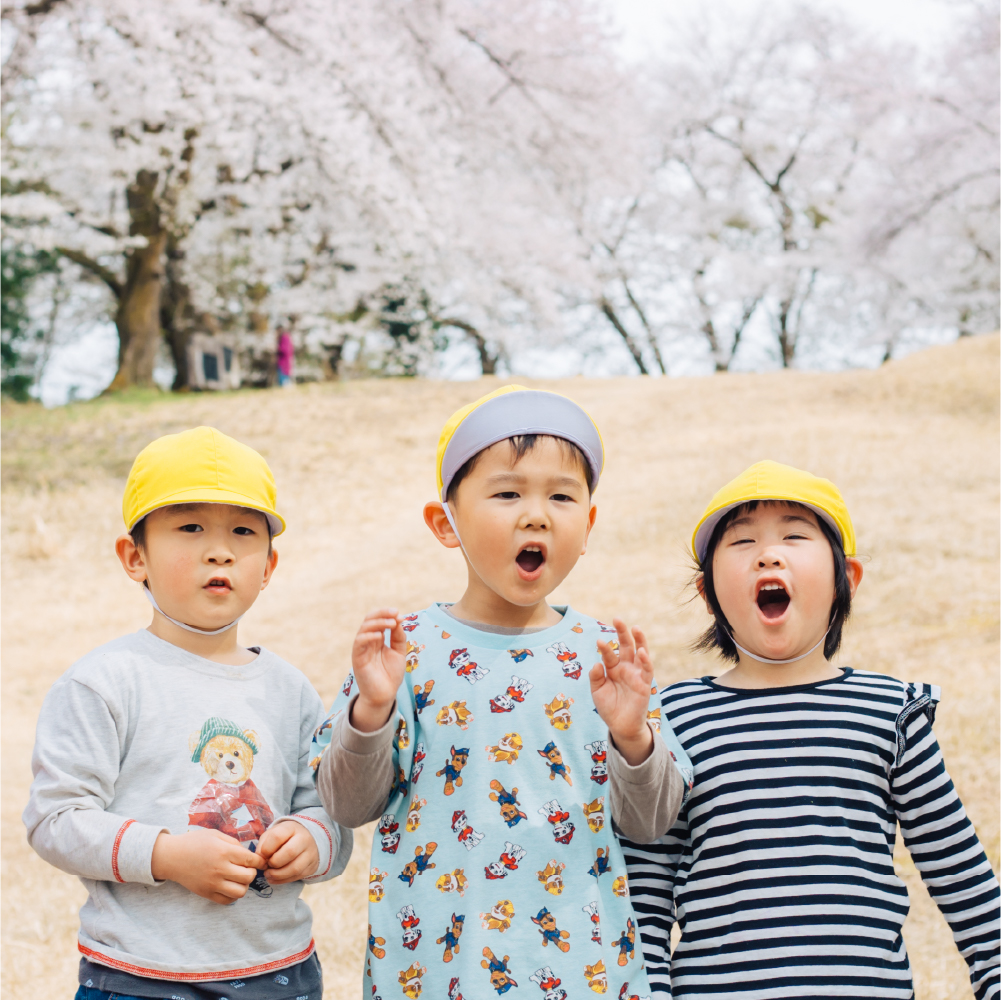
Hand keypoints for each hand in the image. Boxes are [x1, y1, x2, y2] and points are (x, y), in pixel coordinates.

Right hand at [150, 828, 265, 904]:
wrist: (172, 857)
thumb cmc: (194, 842)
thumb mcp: (216, 835)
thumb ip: (234, 843)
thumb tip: (248, 854)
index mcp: (224, 852)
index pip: (251, 860)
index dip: (260, 861)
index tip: (261, 861)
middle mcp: (220, 869)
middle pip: (249, 877)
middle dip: (252, 872)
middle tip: (247, 868)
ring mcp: (213, 884)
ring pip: (240, 892)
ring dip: (244, 885)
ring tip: (239, 878)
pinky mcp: (206, 894)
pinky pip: (227, 901)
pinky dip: (233, 895)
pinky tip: (230, 886)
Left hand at [258, 820, 318, 883]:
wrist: (306, 839)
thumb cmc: (285, 837)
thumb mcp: (273, 834)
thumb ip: (263, 844)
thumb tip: (260, 860)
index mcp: (292, 828)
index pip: (277, 836)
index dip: (266, 849)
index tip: (262, 855)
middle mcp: (304, 839)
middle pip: (289, 852)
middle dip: (274, 862)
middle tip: (267, 866)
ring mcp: (310, 853)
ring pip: (295, 868)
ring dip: (278, 875)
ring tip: (268, 874)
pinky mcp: (311, 866)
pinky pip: (297, 877)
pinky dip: (283, 880)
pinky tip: (275, 878)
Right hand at [351, 607, 406, 731]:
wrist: (385, 695)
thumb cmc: (391, 674)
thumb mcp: (399, 652)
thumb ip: (398, 636)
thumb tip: (398, 619)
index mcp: (378, 638)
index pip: (378, 619)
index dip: (387, 614)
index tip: (400, 615)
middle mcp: (368, 641)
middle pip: (370, 619)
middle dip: (382, 613)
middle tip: (395, 613)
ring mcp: (362, 648)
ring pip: (364, 628)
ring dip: (378, 622)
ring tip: (391, 623)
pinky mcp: (357, 658)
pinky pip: (359, 642)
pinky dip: (368, 636)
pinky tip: (380, 636)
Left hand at [590, 618, 654, 765]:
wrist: (620, 726)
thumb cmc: (608, 707)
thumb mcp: (597, 691)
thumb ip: (595, 677)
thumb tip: (597, 662)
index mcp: (613, 668)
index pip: (609, 654)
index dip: (605, 647)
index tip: (599, 641)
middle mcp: (625, 668)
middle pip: (625, 646)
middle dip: (622, 632)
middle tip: (617, 618)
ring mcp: (636, 674)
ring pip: (639, 653)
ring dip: (639, 641)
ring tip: (635, 628)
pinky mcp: (645, 684)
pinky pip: (647, 670)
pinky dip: (646, 660)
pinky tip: (642, 651)